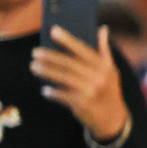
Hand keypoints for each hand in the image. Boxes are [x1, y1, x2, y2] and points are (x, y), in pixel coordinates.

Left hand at [29, 25, 130, 142]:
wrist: (113, 118)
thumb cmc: (109, 90)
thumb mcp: (111, 70)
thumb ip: (104, 50)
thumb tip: (102, 29)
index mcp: (104, 67)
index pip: (83, 49)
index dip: (68, 39)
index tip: (53, 30)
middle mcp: (98, 77)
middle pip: (69, 63)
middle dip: (50, 56)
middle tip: (35, 52)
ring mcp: (90, 91)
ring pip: (63, 77)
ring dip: (46, 71)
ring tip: (33, 66)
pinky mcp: (82, 104)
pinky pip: (62, 95)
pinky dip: (52, 92)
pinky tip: (45, 90)